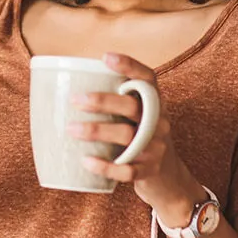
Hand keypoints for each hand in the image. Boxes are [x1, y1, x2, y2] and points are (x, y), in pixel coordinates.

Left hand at [68, 53, 206, 226]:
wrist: (169, 180)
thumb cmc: (142, 142)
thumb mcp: (139, 120)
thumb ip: (117, 105)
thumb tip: (68, 92)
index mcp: (155, 104)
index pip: (148, 79)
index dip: (130, 65)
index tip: (105, 57)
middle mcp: (159, 122)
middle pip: (133, 107)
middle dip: (103, 101)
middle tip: (75, 100)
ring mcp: (156, 147)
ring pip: (127, 136)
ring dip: (97, 130)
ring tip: (71, 129)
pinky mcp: (150, 171)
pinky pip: (127, 170)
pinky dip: (105, 166)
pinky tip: (86, 161)